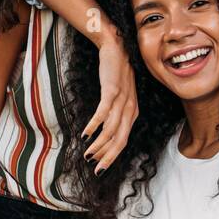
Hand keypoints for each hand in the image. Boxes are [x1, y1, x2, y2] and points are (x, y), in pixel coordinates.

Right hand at [83, 31, 137, 169]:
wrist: (116, 48)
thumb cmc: (116, 73)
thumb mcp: (120, 96)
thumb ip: (115, 113)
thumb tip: (102, 132)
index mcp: (132, 112)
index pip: (124, 140)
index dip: (112, 156)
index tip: (100, 167)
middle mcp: (130, 108)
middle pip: (120, 140)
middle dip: (108, 157)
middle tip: (96, 170)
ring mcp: (122, 100)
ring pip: (112, 130)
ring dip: (99, 145)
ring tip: (87, 154)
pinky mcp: (112, 90)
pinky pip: (103, 112)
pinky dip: (95, 125)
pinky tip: (86, 134)